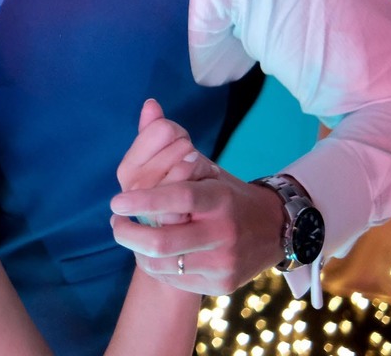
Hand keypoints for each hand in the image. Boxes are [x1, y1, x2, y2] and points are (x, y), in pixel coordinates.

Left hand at [110, 113, 284, 294]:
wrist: (275, 230)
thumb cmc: (226, 193)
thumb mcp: (205, 166)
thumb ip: (170, 141)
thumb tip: (148, 105)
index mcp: (219, 198)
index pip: (179, 198)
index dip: (144, 200)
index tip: (115, 201)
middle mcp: (224, 232)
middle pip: (164, 241)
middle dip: (128, 234)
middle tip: (115, 224)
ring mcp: (224, 262)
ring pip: (164, 264)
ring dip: (137, 251)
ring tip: (129, 236)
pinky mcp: (222, 284)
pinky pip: (175, 280)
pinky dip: (156, 267)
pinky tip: (151, 254)